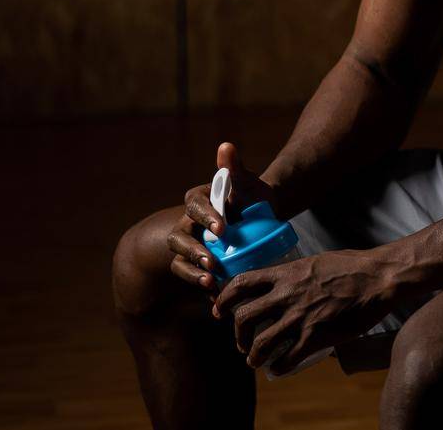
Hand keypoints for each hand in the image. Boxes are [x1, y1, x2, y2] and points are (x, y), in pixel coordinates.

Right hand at [166, 142, 279, 295]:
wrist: (262, 219)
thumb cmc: (251, 198)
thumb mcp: (246, 182)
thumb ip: (235, 167)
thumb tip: (226, 146)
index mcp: (198, 201)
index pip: (194, 206)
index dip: (206, 217)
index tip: (223, 228)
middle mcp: (189, 224)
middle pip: (180, 238)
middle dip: (194, 250)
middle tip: (211, 262)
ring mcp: (191, 246)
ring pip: (180, 261)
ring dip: (193, 272)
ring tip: (210, 282)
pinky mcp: (197, 265)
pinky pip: (193, 277)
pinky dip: (203, 287)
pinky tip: (215, 297)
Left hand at [213, 249, 399, 372]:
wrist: (379, 277)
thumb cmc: (354, 266)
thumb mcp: (315, 262)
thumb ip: (296, 274)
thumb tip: (286, 284)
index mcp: (286, 273)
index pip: (241, 284)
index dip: (224, 299)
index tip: (220, 310)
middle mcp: (287, 295)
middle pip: (243, 318)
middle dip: (237, 335)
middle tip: (243, 342)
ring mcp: (300, 317)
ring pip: (260, 344)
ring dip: (253, 357)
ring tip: (257, 360)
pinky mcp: (316, 335)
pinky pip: (286, 359)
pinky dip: (278, 367)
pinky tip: (279, 368)